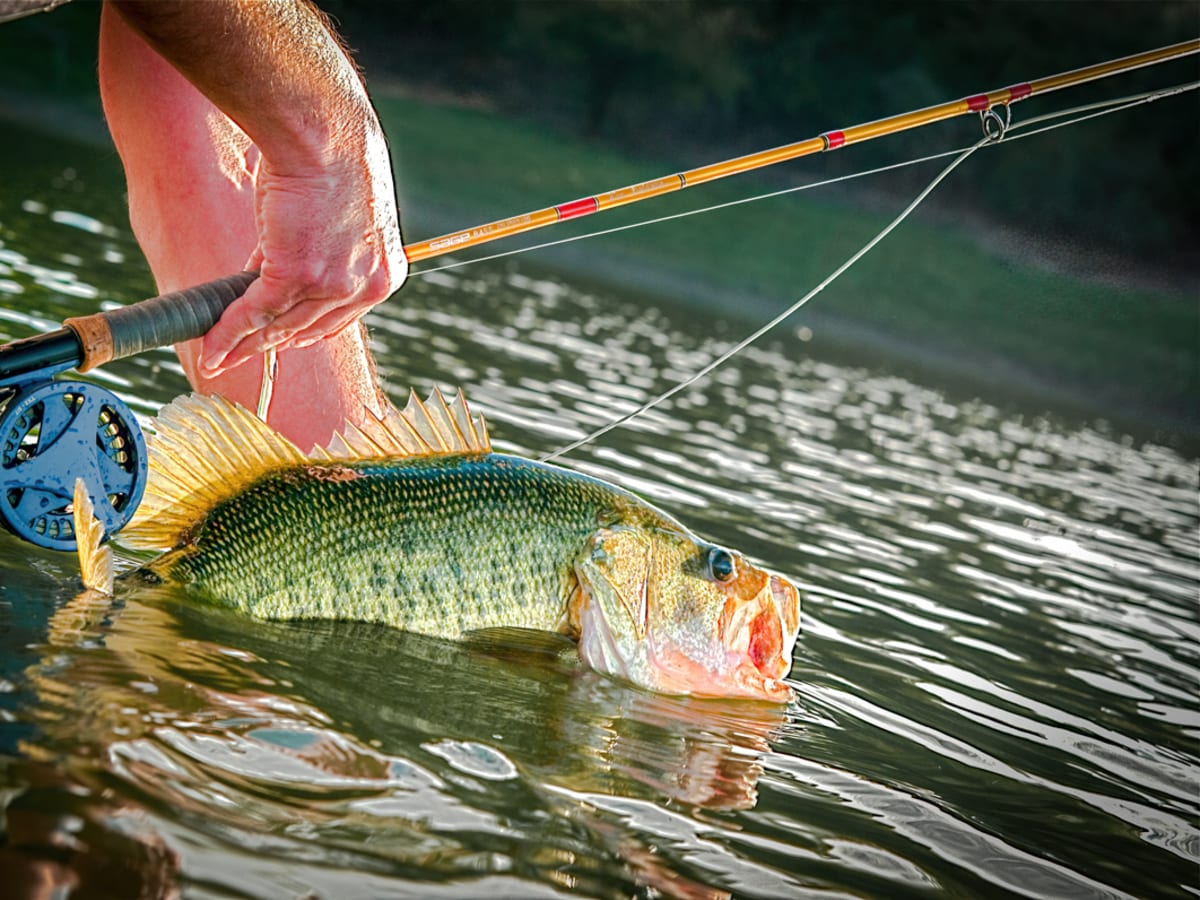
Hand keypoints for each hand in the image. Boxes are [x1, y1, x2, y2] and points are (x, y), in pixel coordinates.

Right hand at [198, 122, 406, 375]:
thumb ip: (306, 252)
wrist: (324, 136)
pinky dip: (229, 333)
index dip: (301, 332)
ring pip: (279, 327)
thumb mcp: (332, 219)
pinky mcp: (296, 275)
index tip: (275, 338)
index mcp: (381, 276)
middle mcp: (363, 288)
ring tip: (218, 357)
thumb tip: (265, 272)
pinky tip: (212, 347)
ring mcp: (332, 285)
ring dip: (243, 345)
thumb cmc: (329, 162)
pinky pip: (255, 313)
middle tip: (237, 356)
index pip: (336, 320)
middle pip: (305, 330)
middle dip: (266, 344)